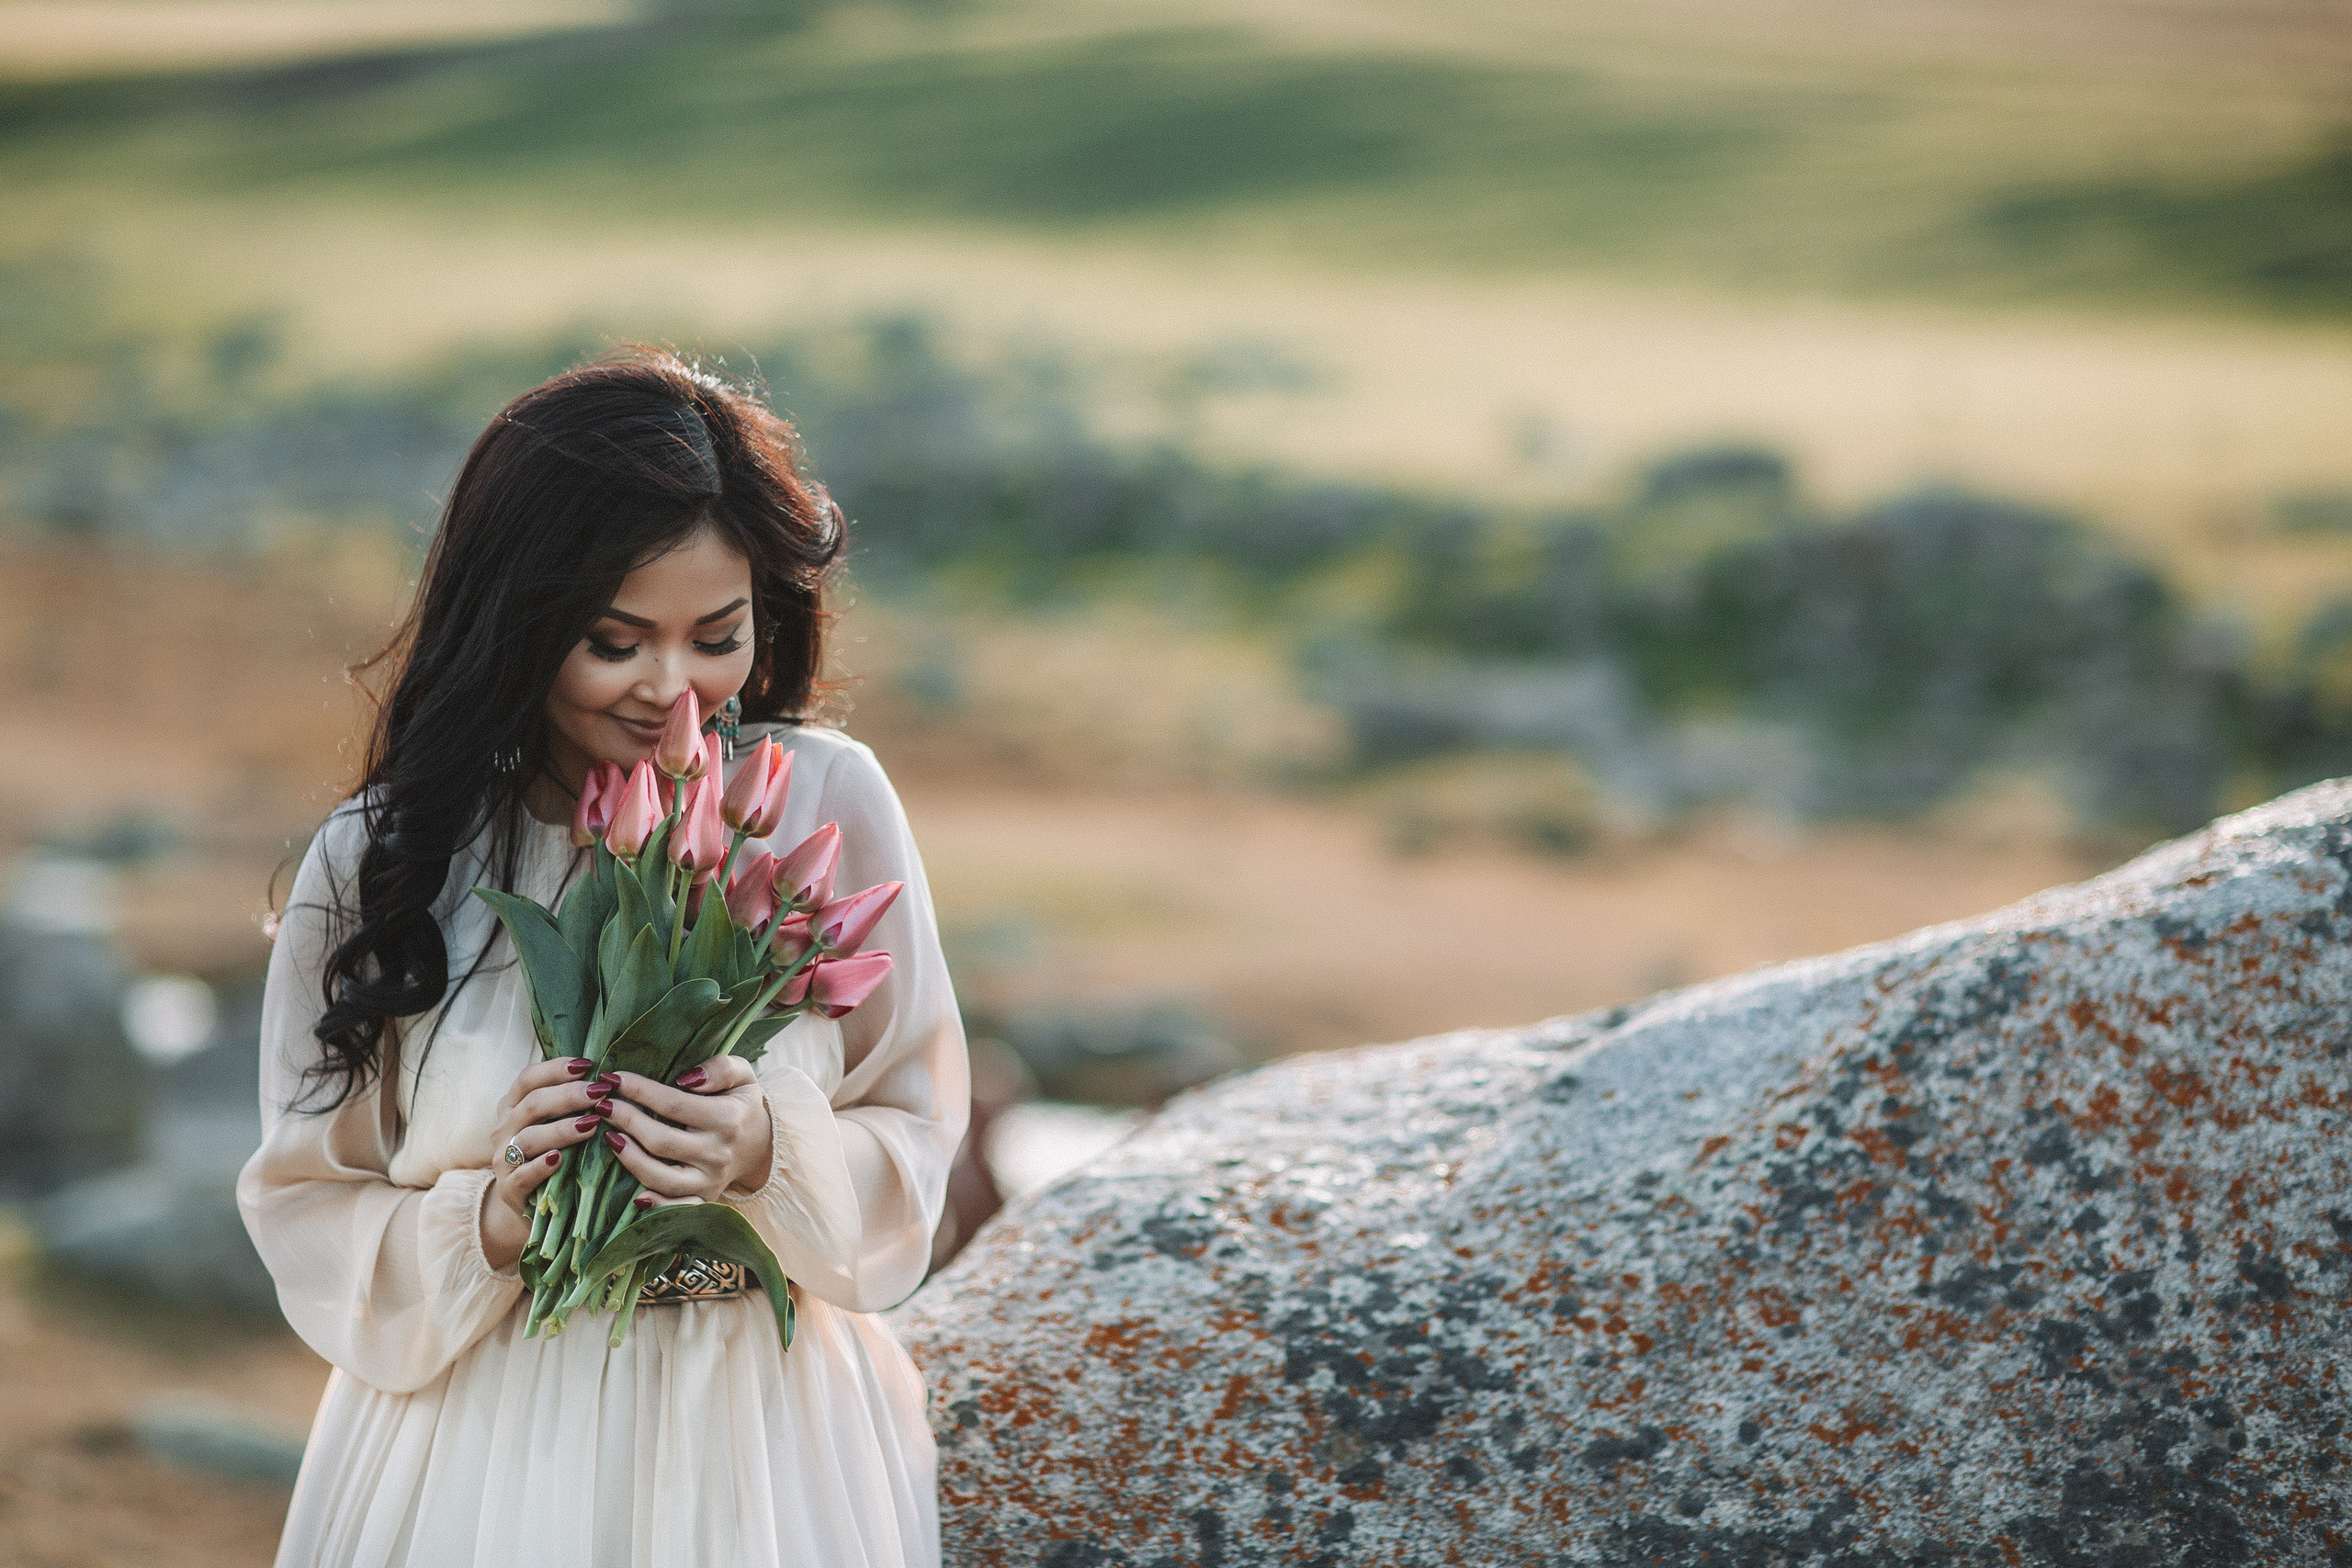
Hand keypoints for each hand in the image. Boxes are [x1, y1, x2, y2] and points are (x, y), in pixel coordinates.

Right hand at [479, 1056, 608, 1272]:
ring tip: (591, 1125)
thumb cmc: (552, 1153)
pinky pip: (523, 1175)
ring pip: (529, 1138)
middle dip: (568, 1096)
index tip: (587, 1065)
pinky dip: (541, 1166)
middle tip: (599, 1093)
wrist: (530, 1203)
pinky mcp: (510, 1189)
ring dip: (561, 1129)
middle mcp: (504, 1129)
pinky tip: (559, 1159)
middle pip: (532, 1104)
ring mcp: (503, 1159)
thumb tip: (608, 1076)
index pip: (528, 1079)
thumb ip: (570, 1102)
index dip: (555, 1069)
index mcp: (513, 1106)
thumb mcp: (554, 1123)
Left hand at [598, 1057, 773, 1210]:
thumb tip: (687, 1078)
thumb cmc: (742, 1104)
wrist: (762, 1145)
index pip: (673, 1103)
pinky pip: (675, 1207)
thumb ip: (720, 1068)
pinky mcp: (703, 1200)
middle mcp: (717, 1154)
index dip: (639, 1090)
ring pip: (660, 1177)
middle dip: (626, 1120)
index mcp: (727, 1119)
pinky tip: (633, 1194)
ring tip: (609, 1136)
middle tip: (603, 1105)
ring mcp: (709, 1181)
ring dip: (629, 1157)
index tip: (613, 1078)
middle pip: (660, 1141)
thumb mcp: (742, 1075)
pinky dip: (654, 1204)